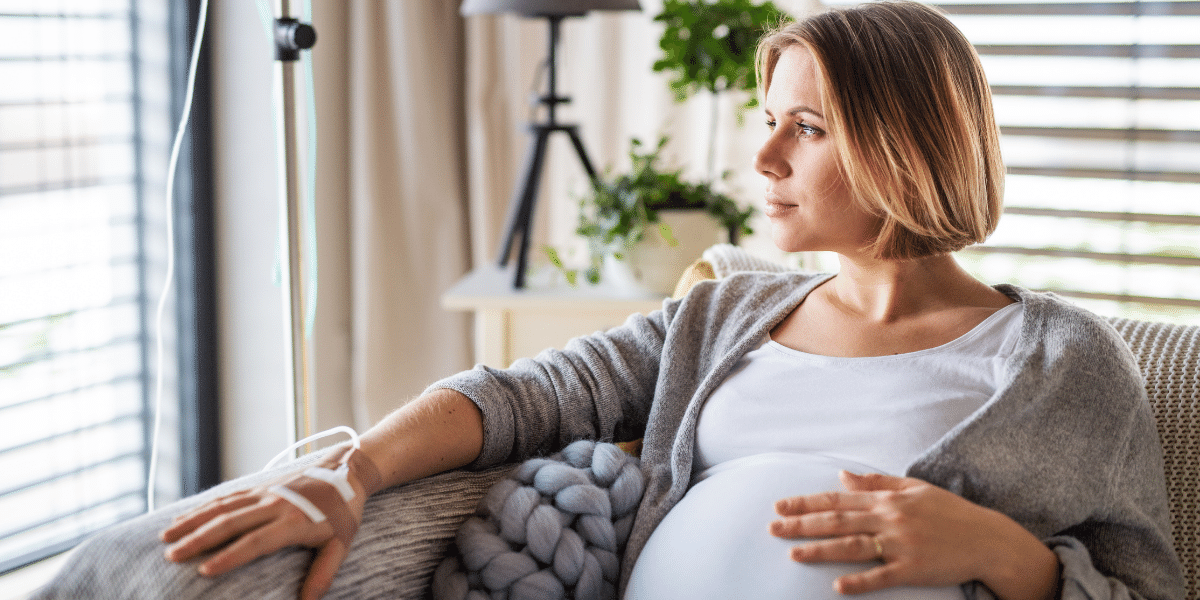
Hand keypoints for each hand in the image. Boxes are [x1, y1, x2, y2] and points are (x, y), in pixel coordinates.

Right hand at [160, 448, 375, 599]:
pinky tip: (183, 519)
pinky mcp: (260, 486)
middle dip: (198, 540)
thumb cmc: (345, 512)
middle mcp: (275, 505)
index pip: (255, 541)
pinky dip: (202, 508)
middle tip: (172, 556)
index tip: (204, 571)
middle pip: (230, 522)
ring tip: (167, 538)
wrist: (348, 471)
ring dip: (193, 522)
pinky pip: (226, 497)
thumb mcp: (341, 544)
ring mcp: (265, 493)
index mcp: (294, 521)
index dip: (229, 556)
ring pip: (222, 506)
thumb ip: (323, 574)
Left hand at [770, 471, 1058, 598]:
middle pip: (837, 521)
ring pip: (852, 547)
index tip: (779, 506)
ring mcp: (901, 544)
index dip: (806, 502)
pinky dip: (860, 581)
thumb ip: (877, 483)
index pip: (838, 499)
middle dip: (802, 524)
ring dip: (820, 550)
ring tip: (793, 554)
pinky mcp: (914, 569)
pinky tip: (837, 586)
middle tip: (772, 529)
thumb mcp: (914, 488)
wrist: (987, 539)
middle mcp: (890, 519)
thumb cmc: (950, 513)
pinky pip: (882, 576)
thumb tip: (843, 475)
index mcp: (888, 499)